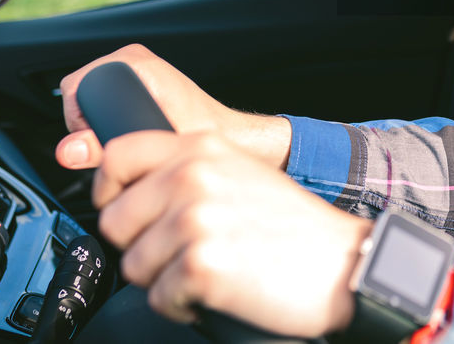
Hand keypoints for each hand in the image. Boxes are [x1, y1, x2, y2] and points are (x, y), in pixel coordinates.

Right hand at [56, 44, 290, 170]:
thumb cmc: (201, 136)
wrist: (230, 137)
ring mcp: (137, 72)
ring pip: (92, 105)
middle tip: (119, 145)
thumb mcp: (146, 144)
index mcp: (134, 62)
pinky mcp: (142, 86)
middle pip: (81, 98)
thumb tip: (67, 150)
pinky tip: (133, 138)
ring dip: (102, 128)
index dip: (79, 122)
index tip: (98, 141)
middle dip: (90, 127)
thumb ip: (104, 149)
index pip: (75, 89)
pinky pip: (107, 105)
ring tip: (131, 142)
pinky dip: (112, 125)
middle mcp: (133, 61)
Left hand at [94, 130, 371, 336]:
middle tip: (185, 252)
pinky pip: (159, 299)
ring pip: (134, 266)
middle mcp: (193, 176)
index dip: (109, 191)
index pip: (117, 156)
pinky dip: (183, 306)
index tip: (128, 212)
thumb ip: (189, 169)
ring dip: (165, 279)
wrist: (343, 263)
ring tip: (210, 270)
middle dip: (142, 246)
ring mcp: (195, 220)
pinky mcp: (200, 266)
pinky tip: (219, 291)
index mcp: (202, 147)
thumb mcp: (242, 172)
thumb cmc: (296, 227)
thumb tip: (132, 191)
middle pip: (115, 222)